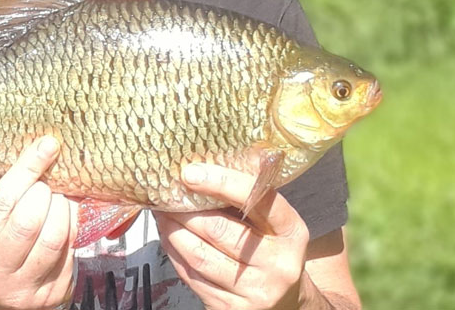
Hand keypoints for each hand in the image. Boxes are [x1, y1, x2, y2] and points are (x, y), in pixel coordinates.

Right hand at [0, 136, 77, 309]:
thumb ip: (1, 201)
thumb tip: (36, 153)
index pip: (2, 201)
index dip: (27, 169)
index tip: (46, 146)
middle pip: (29, 221)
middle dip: (46, 192)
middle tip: (48, 184)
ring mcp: (25, 289)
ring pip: (55, 237)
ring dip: (64, 207)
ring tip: (60, 198)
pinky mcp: (53, 295)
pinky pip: (71, 251)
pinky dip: (73, 227)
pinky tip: (68, 218)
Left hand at [155, 164, 312, 309]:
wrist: (286, 303)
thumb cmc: (272, 251)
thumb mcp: (276, 223)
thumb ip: (251, 195)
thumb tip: (213, 159)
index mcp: (292, 232)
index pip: (258, 200)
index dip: (222, 183)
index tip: (190, 172)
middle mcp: (277, 264)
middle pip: (219, 229)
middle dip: (185, 210)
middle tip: (165, 194)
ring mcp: (254, 291)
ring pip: (199, 255)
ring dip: (172, 231)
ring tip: (161, 214)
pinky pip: (192, 277)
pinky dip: (174, 254)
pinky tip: (169, 239)